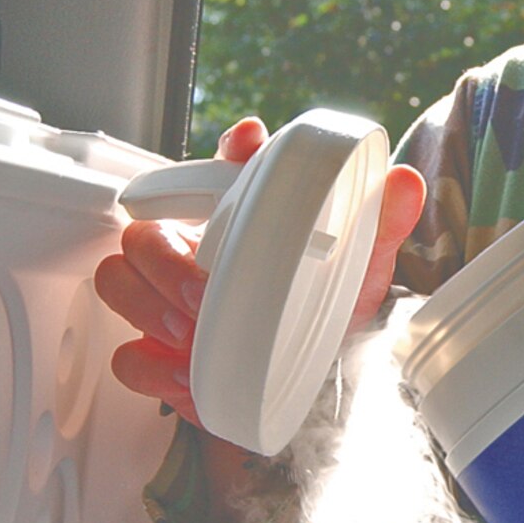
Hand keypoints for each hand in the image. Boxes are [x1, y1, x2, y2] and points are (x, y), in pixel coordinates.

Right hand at [95, 117, 426, 429]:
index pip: (217, 169)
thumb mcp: (360, 267)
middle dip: (163, 265)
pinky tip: (187, 379)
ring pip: (118, 286)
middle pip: (140, 236)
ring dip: (148, 310)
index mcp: (236, 219)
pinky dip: (152, 370)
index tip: (248, 143)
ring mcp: (167, 303)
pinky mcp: (161, 357)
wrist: (322, 376)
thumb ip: (382, 223)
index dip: (227, 156)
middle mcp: (192, 252)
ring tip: (191, 336)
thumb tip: (405, 184)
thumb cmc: (328, 308)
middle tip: (202, 296)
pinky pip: (129, 358)